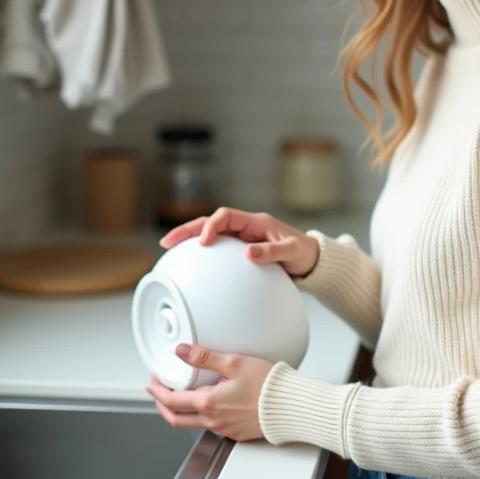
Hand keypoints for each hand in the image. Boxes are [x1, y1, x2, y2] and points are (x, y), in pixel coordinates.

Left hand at [146, 343, 274, 441]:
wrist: (288, 405)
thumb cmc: (267, 385)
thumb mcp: (234, 362)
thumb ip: (204, 356)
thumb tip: (182, 350)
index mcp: (209, 402)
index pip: (172, 401)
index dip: (157, 391)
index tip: (152, 382)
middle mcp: (213, 420)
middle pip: (176, 420)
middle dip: (162, 406)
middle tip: (158, 394)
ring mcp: (224, 428)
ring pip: (192, 424)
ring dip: (180, 411)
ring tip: (180, 397)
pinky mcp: (235, 432)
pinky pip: (211, 426)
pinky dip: (201, 416)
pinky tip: (208, 405)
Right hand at [159, 207, 320, 277]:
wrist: (311, 260)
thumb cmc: (304, 253)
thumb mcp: (292, 252)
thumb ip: (272, 251)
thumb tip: (248, 254)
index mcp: (256, 222)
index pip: (226, 216)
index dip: (212, 225)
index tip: (204, 241)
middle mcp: (245, 227)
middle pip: (210, 222)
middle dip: (188, 229)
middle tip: (168, 241)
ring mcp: (241, 237)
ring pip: (210, 233)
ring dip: (189, 238)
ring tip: (169, 247)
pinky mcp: (240, 249)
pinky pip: (217, 248)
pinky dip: (201, 252)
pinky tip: (189, 263)